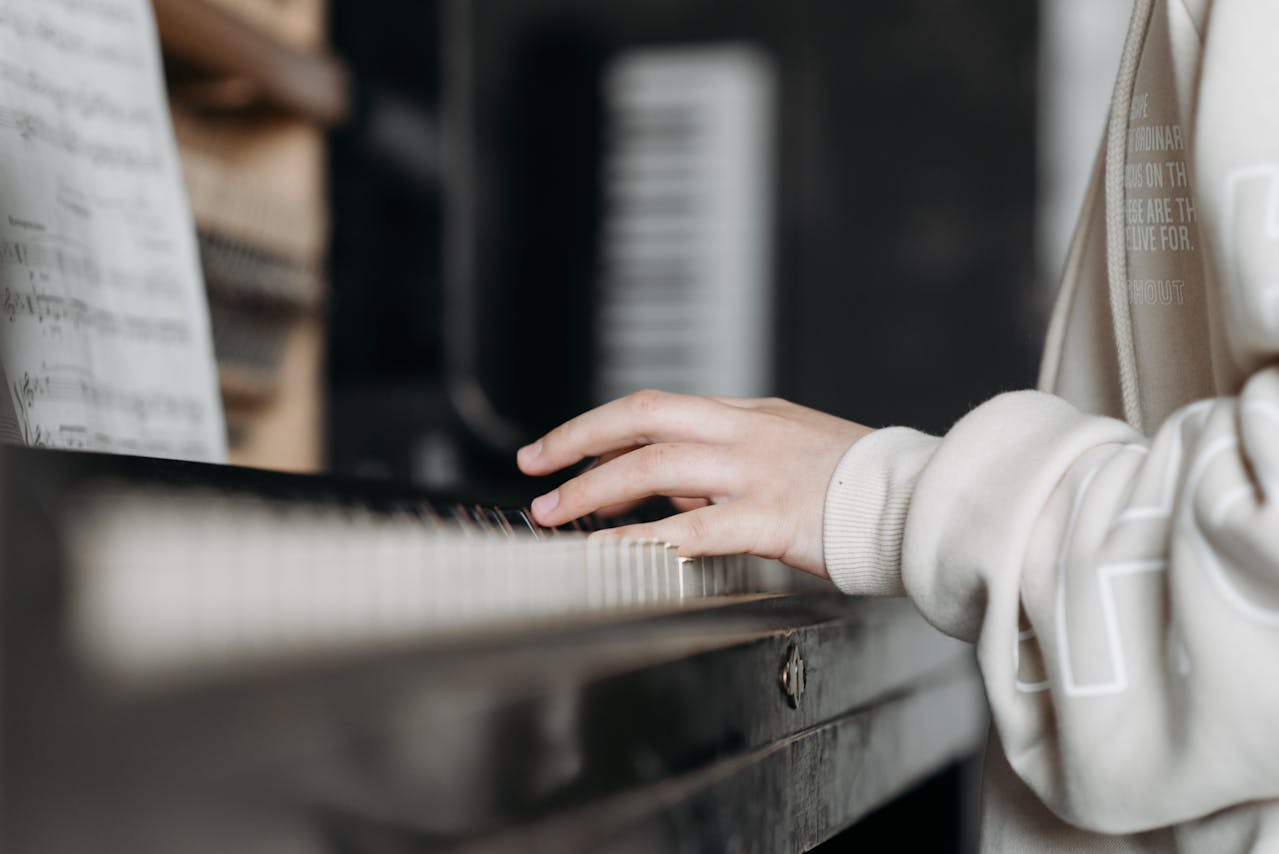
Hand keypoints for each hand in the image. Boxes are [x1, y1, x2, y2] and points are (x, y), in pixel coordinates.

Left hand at [516, 390, 872, 577]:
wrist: (919, 501)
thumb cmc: (857, 486)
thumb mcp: (788, 452)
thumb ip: (731, 462)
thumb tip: (673, 487)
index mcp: (748, 414)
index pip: (656, 407)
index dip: (599, 425)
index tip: (560, 446)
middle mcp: (746, 431)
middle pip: (642, 418)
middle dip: (577, 441)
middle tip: (534, 467)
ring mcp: (758, 470)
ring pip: (656, 466)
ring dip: (595, 488)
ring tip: (555, 513)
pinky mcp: (773, 516)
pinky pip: (694, 525)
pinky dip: (643, 537)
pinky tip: (610, 550)